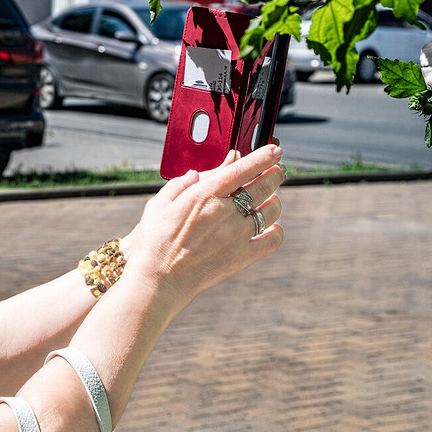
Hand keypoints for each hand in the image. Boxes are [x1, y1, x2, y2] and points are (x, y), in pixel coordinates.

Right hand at [122, 145, 284, 313]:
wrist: (158, 280)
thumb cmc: (153, 242)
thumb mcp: (158, 205)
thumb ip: (179, 185)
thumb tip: (197, 174)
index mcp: (204, 195)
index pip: (243, 168)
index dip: (263, 156)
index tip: (275, 150)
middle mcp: (225, 212)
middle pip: (263, 186)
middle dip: (275, 174)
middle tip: (277, 171)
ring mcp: (237, 236)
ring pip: (271, 211)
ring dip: (274, 200)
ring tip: (271, 198)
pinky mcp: (242, 257)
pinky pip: (272, 241)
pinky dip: (276, 231)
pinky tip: (271, 227)